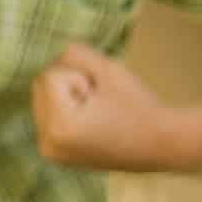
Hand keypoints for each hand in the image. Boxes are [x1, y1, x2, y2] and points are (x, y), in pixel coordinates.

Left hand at [32, 43, 181, 170]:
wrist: (162, 145)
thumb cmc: (138, 105)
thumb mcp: (107, 68)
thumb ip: (75, 52)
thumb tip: (50, 50)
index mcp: (58, 128)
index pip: (50, 74)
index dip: (80, 77)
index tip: (104, 100)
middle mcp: (47, 144)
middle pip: (40, 85)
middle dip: (70, 84)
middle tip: (102, 105)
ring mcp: (50, 151)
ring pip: (43, 97)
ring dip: (67, 95)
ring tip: (98, 114)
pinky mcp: (55, 152)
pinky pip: (49, 113)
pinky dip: (66, 107)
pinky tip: (90, 120)